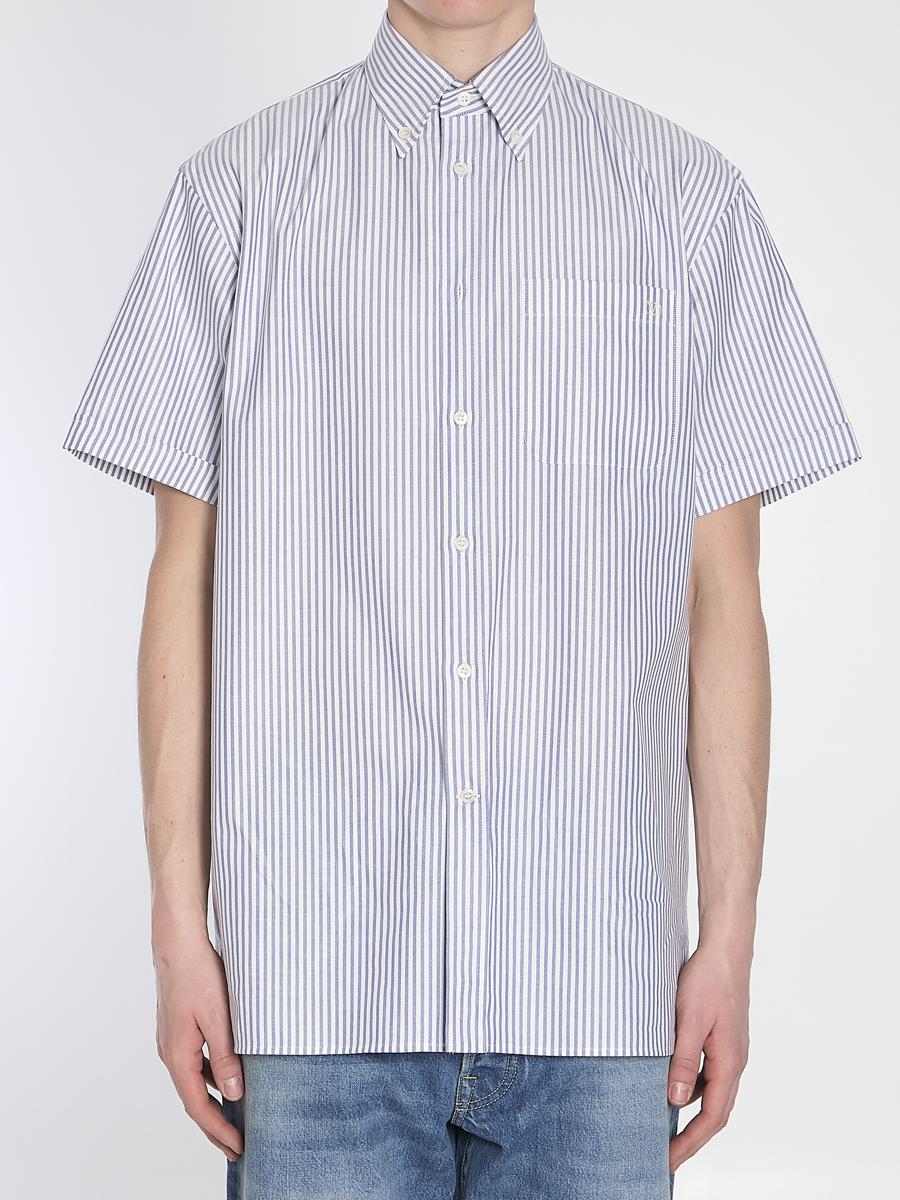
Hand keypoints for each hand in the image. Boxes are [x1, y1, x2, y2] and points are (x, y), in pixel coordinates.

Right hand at [153, 935, 243, 1161]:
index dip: (219, 1130)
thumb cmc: (199, 975)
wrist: (178, 943)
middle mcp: (170, 1054)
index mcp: (178, 1056)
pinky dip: (211, 1081)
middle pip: (194, 1101)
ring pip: (194, 1084)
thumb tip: (235, 1094)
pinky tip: (228, 1081)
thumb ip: (227, 1056)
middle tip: (237, 1148)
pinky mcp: (178, 1031)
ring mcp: (172, 1043)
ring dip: (213, 1104)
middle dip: (215, 1127)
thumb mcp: (219, 1017)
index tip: (239, 1147)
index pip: (200, 1106)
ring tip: (236, 1121)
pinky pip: (195, 1066)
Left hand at [667, 941, 749, 1171]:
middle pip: (714, 1112)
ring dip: (688, 1111)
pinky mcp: (721, 1038)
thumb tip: (674, 1100)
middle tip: (664, 1155)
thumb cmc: (708, 979)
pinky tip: (667, 1081)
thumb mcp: (688, 1020)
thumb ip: (683, 1060)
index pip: (712, 1117)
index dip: (690, 1143)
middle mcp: (734, 1062)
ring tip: (660, 1123)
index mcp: (729, 1063)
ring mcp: (729, 1050)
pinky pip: (706, 1072)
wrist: (726, 948)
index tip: (668, 1161)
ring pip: (709, 1092)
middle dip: (690, 1137)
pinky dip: (689, 1085)